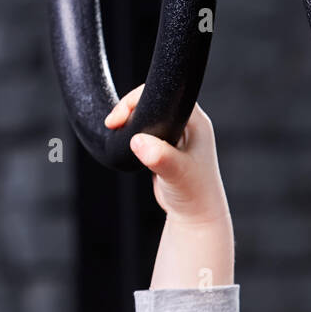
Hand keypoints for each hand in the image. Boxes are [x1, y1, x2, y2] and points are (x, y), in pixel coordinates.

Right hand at [104, 85, 231, 227]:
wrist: (195, 217)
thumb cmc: (194, 195)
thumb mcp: (177, 174)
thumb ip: (160, 157)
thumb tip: (138, 142)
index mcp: (197, 122)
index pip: (166, 94)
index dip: (140, 98)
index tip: (120, 117)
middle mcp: (189, 125)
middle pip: (155, 102)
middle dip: (132, 109)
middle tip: (114, 124)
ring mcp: (178, 135)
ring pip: (149, 116)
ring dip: (131, 121)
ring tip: (116, 130)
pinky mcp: (167, 147)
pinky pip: (147, 130)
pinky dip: (134, 133)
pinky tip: (125, 141)